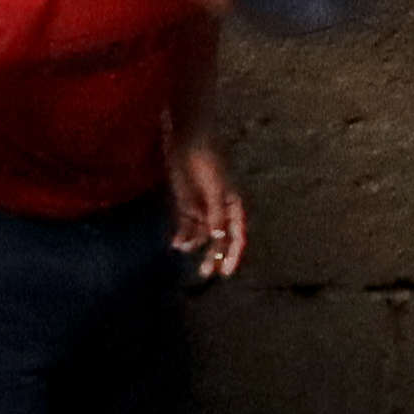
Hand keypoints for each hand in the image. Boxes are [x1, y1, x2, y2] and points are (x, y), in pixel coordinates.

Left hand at [170, 147, 247, 279]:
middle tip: (205, 273)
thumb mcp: (215, 187)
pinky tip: (176, 243)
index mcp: (233, 205)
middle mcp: (219, 209)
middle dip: (213, 255)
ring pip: (201, 234)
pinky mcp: (186, 204)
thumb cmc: (207, 160)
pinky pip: (186, 226)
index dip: (232, 253)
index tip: (225, 271)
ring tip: (182, 247)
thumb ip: (216, 212)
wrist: (186, 141)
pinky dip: (182, 235)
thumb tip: (219, 237)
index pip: (236, 234)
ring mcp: (202, 208)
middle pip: (219, 239)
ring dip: (194, 243)